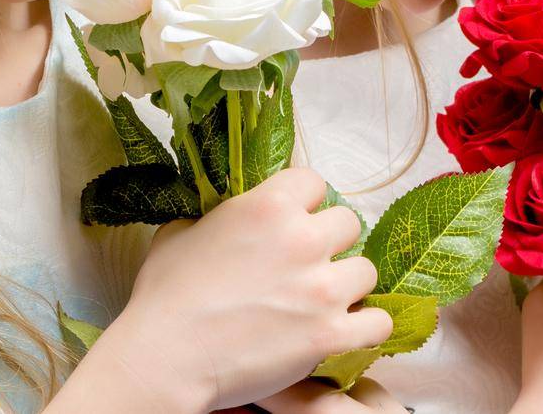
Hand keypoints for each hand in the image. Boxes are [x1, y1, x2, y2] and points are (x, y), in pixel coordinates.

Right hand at [90, 167, 392, 411]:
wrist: (165, 359)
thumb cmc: (164, 298)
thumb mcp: (180, 233)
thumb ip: (216, 215)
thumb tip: (225, 213)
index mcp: (268, 205)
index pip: (314, 183)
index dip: (305, 204)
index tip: (295, 223)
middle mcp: (303, 238)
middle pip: (348, 224)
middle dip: (330, 244)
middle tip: (308, 267)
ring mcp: (321, 287)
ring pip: (366, 270)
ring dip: (348, 285)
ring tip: (324, 302)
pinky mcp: (330, 333)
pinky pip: (377, 321)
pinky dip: (366, 328)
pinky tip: (347, 331)